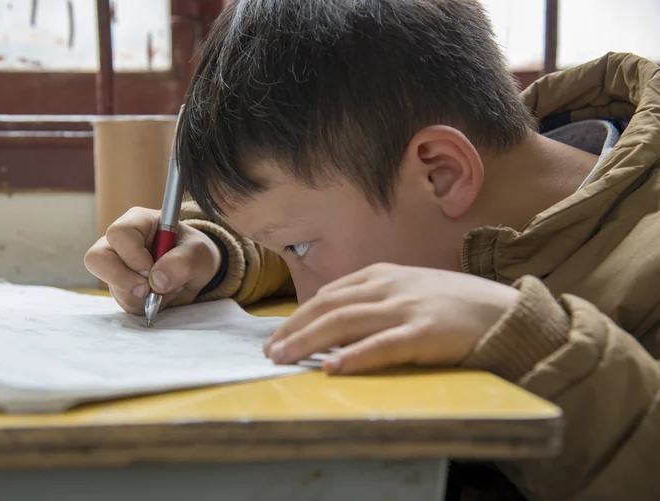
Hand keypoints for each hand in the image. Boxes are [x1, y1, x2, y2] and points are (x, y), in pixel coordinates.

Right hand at [84, 207, 221, 314]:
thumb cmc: (195, 252)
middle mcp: (121, 242)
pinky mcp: (121, 287)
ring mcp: (117, 266)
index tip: (151, 269)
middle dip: (122, 280)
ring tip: (167, 289)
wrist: (196, 272)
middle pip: (97, 258)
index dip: (132, 255)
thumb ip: (183, 262)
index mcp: (138, 222)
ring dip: (141, 296)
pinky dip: (144, 306)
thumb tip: (156, 281)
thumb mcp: (200, 252)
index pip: (119, 233)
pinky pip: (123, 302)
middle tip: (147, 289)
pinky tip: (161, 297)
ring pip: (111, 285)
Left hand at [263, 263, 518, 374]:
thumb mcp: (409, 289)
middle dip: (294, 328)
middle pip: (329, 306)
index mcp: (382, 275)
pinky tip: (331, 367)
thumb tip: (335, 321)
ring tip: (283, 358)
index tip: (278, 335)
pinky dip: (353, 356)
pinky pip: (382, 345)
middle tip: (269, 351)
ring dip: (308, 341)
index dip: (299, 316)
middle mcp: (388, 286)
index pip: (329, 294)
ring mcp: (406, 308)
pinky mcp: (425, 333)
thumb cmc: (454, 304)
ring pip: (345, 322)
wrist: (504, 310)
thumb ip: (375, 299)